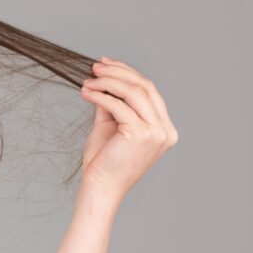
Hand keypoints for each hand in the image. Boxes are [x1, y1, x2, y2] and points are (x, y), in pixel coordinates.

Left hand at [79, 56, 179, 206]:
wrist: (100, 188)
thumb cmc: (104, 161)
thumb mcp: (110, 126)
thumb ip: (112, 103)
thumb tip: (104, 78)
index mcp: (164, 129)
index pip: (149, 91)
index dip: (128, 74)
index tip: (106, 65)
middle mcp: (165, 130)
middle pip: (145, 87)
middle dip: (118, 73)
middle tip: (95, 67)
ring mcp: (156, 133)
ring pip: (134, 93)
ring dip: (108, 82)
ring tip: (88, 81)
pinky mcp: (141, 134)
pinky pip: (119, 106)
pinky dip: (101, 95)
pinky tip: (86, 92)